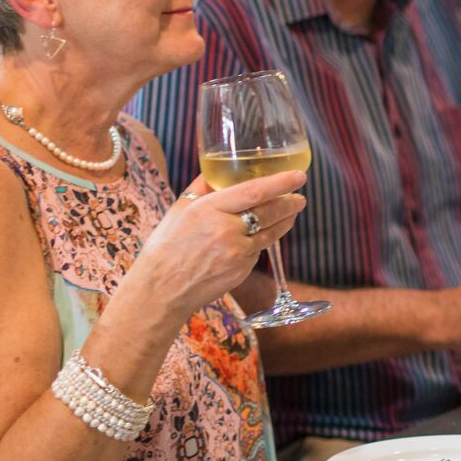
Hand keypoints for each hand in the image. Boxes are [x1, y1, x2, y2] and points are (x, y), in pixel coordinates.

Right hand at [135, 171, 306, 316]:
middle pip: (270, 212)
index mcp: (209, 210)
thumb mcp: (180, 209)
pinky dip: (261, 242)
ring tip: (291, 212)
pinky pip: (258, 251)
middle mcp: (226, 231)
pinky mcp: (242, 271)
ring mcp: (237, 253)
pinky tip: (259, 236)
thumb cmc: (166, 246)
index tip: (298, 176)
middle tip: (300, 196)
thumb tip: (220, 171)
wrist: (160, 289)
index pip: (254, 192)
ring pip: (270, 233)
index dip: (280, 182)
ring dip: (284, 221)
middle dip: (290, 202)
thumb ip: (203, 188)